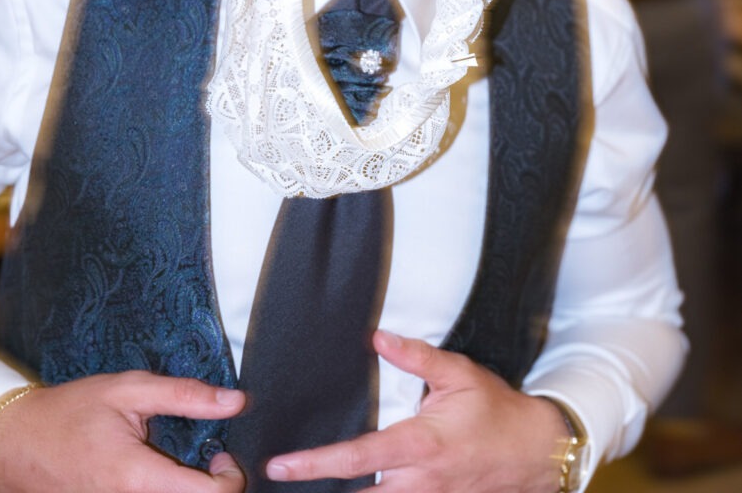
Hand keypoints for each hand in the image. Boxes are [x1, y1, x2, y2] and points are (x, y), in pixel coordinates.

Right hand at [0, 371, 246, 492]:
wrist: (16, 443)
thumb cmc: (72, 412)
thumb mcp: (129, 390)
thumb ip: (185, 396)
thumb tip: (236, 401)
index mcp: (136, 478)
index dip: (230, 479)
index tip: (222, 456)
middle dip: (211, 488)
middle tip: (209, 459)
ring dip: (186, 490)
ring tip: (182, 466)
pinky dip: (165, 491)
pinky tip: (158, 476)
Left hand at [266, 330, 566, 492]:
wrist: (536, 451)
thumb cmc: (495, 410)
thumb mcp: (458, 373)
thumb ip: (415, 356)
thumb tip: (378, 337)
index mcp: (419, 445)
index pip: (357, 458)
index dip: (314, 463)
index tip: (281, 464)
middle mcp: (418, 483)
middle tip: (279, 480)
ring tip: (306, 486)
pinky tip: (348, 489)